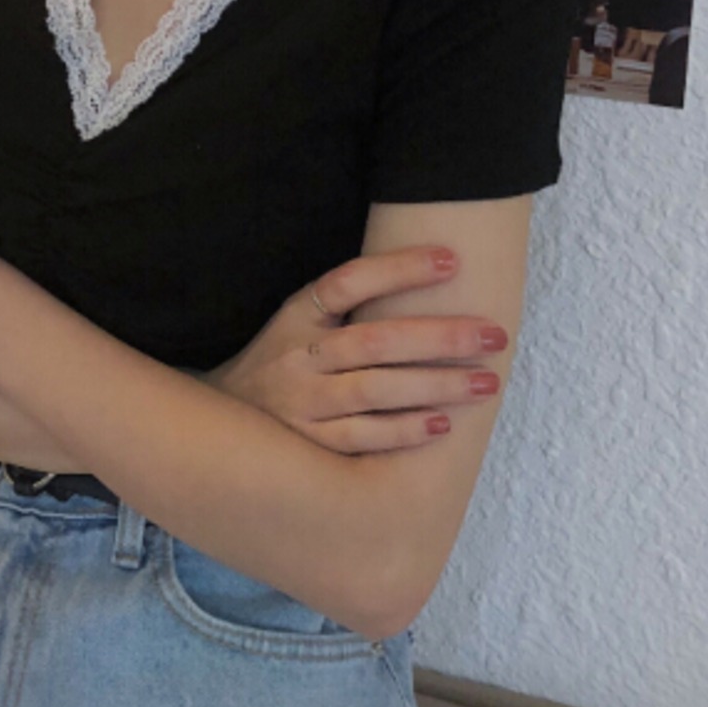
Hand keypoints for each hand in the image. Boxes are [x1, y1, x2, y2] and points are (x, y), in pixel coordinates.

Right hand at [201, 246, 507, 454]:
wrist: (213, 431)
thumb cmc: (276, 367)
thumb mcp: (294, 325)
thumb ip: (345, 308)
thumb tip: (424, 274)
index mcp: (296, 316)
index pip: (348, 282)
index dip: (398, 268)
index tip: (452, 259)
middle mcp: (298, 356)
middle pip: (375, 340)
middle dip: (440, 336)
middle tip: (494, 333)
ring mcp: (301, 404)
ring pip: (374, 390)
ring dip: (435, 386)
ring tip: (485, 381)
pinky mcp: (306, 447)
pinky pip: (361, 439)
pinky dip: (403, 431)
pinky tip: (442, 425)